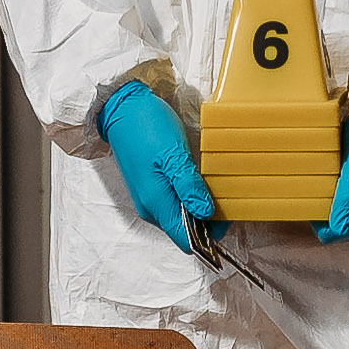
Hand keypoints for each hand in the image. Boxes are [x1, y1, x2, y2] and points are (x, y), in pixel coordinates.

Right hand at [98, 79, 218, 255]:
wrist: (122, 107)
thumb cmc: (147, 127)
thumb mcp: (174, 155)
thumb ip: (190, 187)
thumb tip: (206, 214)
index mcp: (156, 204)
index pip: (186, 241)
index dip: (209, 236)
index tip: (227, 217)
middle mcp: (150, 207)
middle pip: (184, 229)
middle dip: (206, 219)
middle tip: (224, 196)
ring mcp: (148, 197)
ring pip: (179, 214)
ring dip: (197, 205)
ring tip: (212, 184)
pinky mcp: (149, 185)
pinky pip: (173, 201)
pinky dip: (188, 195)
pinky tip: (197, 178)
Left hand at [319, 90, 348, 241]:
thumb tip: (338, 229)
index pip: (334, 233)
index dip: (316, 216)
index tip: (309, 193)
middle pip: (337, 226)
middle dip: (323, 207)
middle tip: (319, 179)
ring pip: (339, 215)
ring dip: (328, 198)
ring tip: (328, 174)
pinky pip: (345, 203)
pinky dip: (335, 191)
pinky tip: (335, 174)